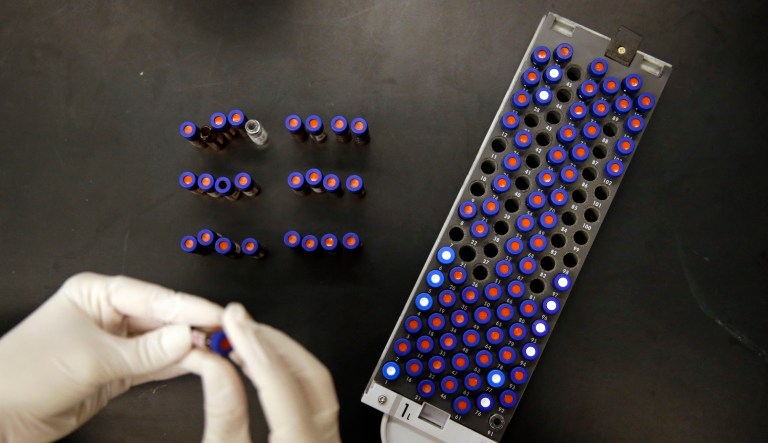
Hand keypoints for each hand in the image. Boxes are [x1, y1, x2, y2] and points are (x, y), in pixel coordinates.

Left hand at [0, 272, 222, 442]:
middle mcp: (107, 314)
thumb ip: (145, 350)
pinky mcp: (117, 371)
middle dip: (192, 327)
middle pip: (161, 317)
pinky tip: (198, 363)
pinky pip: (155, 363)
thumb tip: (187, 337)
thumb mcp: (91, 358)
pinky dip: (176, 365)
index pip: (153, 296)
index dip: (188, 307)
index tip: (218, 315)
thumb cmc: (26, 374)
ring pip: (162, 341)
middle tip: (226, 334)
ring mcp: (114, 343)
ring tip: (219, 350)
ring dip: (188, 347)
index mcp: (95, 293)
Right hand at [196, 302, 340, 442]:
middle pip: (310, 374)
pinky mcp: (322, 438)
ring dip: (279, 355)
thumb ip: (225, 417)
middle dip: (272, 343)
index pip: (282, 384)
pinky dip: (286, 375)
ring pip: (315, 382)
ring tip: (245, 339)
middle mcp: (325, 440)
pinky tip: (261, 366)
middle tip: (240, 323)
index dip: (254, 348)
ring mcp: (329, 438)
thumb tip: (215, 367)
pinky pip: (312, 397)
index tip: (232, 323)